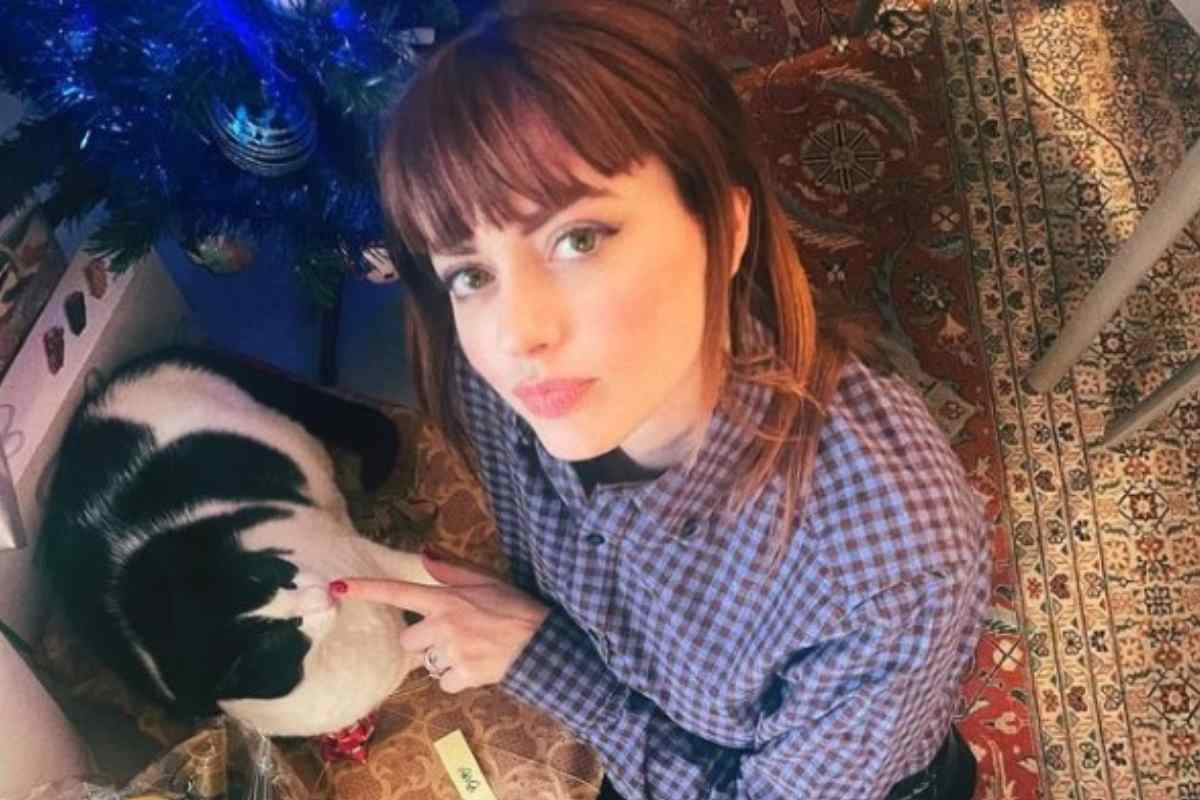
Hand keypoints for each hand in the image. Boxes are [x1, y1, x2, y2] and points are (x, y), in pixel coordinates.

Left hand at [336, 553, 549, 693]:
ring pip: (427, 663)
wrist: (542, 642)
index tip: (337, 586)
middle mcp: (443, 624)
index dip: (366, 589)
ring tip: (471, 650)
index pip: (398, 591)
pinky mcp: (463, 675)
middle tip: (454, 636)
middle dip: (425, 640)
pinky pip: (444, 682)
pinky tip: (476, 667)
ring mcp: (452, 651)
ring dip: (443, 660)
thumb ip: (451, 572)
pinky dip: (457, 678)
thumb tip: (425, 556)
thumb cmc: (515, 607)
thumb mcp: (486, 582)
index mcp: (446, 598)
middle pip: (408, 639)